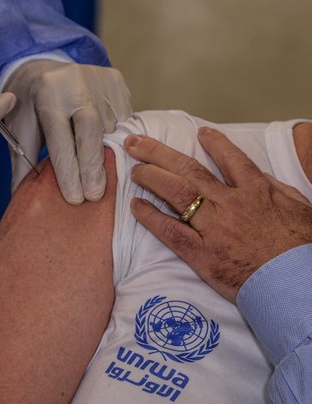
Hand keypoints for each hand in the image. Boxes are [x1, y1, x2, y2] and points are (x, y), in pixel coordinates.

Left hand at [3, 60, 131, 204]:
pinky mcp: (116, 80)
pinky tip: (110, 150)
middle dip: (93, 166)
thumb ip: (22, 163)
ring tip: (103, 177)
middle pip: (91, 130)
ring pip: (111, 127)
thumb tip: (22, 201)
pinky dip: (118, 138)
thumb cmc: (28, 105)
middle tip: (95, 196)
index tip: (76, 199)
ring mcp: (99, 78)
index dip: (68, 171)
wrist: (41, 66)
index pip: (60, 138)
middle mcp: (75, 82)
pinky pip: (123, 117)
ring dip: (108, 155)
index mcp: (46, 93)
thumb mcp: (19, 131)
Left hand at [125, 127, 311, 301]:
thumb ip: (277, 190)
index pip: (230, 159)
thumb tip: (260, 177)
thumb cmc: (301, 250)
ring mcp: (212, 227)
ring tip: (134, 170)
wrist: (295, 285)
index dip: (214, 143)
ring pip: (175, 193)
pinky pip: (169, 230)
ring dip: (150, 178)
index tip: (199, 133)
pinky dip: (150, 216)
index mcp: (255, 191)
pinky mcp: (200, 253)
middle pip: (188, 170)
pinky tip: (135, 206)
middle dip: (159, 153)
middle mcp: (229, 203)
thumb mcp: (299, 210)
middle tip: (137, 144)